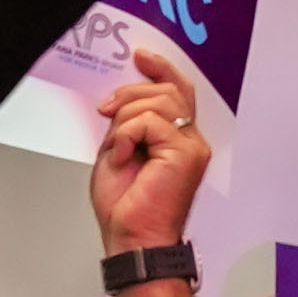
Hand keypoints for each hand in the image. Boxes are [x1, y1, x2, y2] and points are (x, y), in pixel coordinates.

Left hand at [87, 38, 214, 265]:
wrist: (133, 239)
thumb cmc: (126, 208)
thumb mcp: (119, 151)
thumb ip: (127, 124)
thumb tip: (120, 101)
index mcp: (178, 140)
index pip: (178, 90)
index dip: (161, 68)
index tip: (139, 57)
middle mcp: (191, 140)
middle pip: (167, 89)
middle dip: (130, 92)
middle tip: (106, 110)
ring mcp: (191, 146)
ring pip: (158, 101)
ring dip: (126, 119)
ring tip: (118, 148)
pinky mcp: (185, 153)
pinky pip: (151, 121)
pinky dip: (128, 135)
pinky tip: (124, 157)